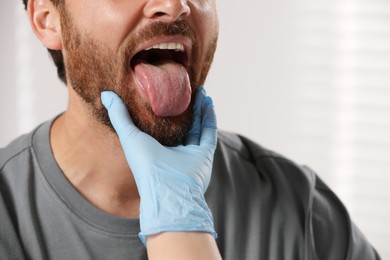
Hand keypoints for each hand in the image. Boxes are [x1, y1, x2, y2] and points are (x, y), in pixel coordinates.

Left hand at [101, 87, 217, 244]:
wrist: (168, 189)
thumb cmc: (145, 165)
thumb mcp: (129, 136)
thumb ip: (119, 116)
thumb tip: (105, 94)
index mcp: (156, 151)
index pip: (162, 127)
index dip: (165, 110)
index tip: (166, 92)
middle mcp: (174, 153)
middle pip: (182, 126)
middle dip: (185, 108)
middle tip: (185, 89)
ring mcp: (191, 154)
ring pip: (197, 127)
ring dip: (199, 109)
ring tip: (199, 90)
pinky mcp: (204, 155)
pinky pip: (209, 132)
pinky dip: (209, 116)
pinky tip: (207, 100)